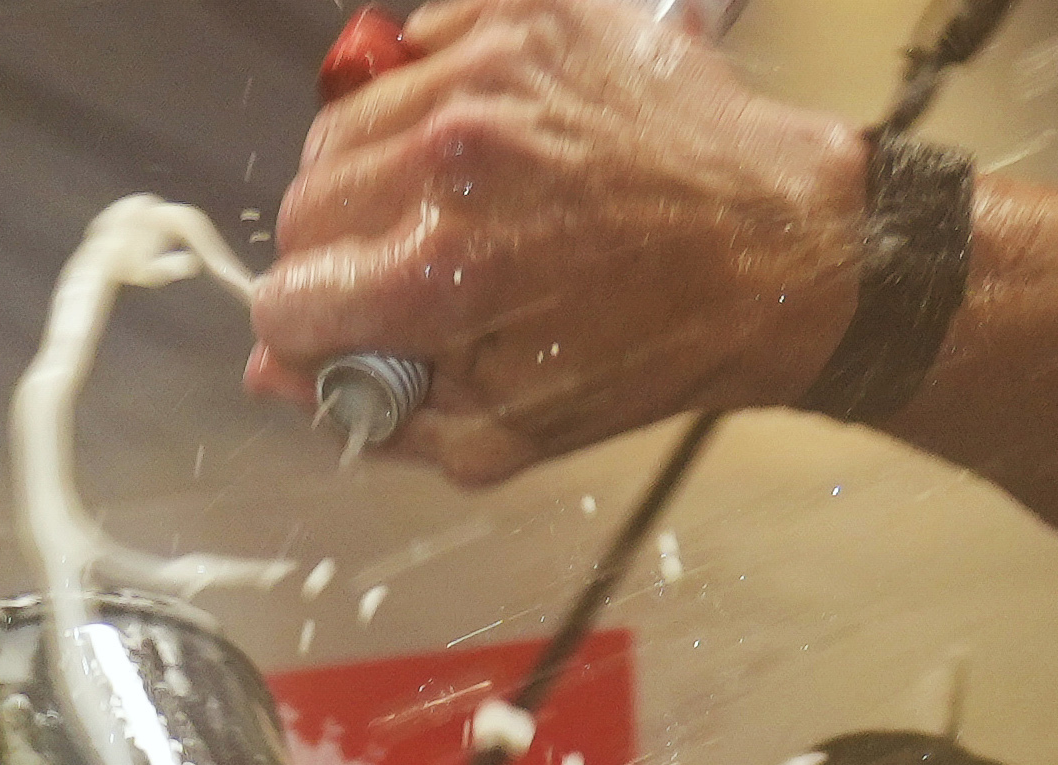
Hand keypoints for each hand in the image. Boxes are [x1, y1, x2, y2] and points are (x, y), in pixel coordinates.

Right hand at [246, 0, 868, 484]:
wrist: (780, 245)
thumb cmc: (656, 344)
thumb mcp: (512, 429)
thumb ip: (381, 408)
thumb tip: (277, 375)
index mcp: (444, 270)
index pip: (288, 298)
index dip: (304, 329)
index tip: (334, 332)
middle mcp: (453, 154)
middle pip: (303, 204)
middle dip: (335, 255)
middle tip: (399, 275)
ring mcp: (487, 68)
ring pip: (344, 124)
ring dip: (373, 176)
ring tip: (447, 207)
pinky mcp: (522, 14)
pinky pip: (413, 50)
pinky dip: (426, 99)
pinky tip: (486, 143)